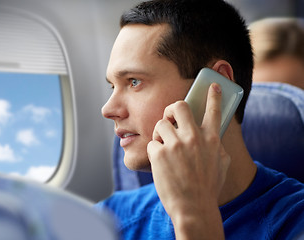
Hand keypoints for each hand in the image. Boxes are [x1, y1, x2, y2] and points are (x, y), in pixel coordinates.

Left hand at [147, 83, 230, 238]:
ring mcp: (176, 145)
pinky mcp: (159, 153)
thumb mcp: (220, 164)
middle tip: (168, 119)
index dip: (213, 96)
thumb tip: (213, 135)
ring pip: (161, 123)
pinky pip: (152, 143)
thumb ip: (217, 146)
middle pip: (178, 106)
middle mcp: (194, 137)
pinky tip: (161, 164)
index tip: (212, 86)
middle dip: (171, 110)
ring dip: (160, 134)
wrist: (194, 208)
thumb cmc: (207, 188)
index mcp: (212, 139)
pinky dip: (155, 152)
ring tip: (164, 147)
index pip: (213, 110)